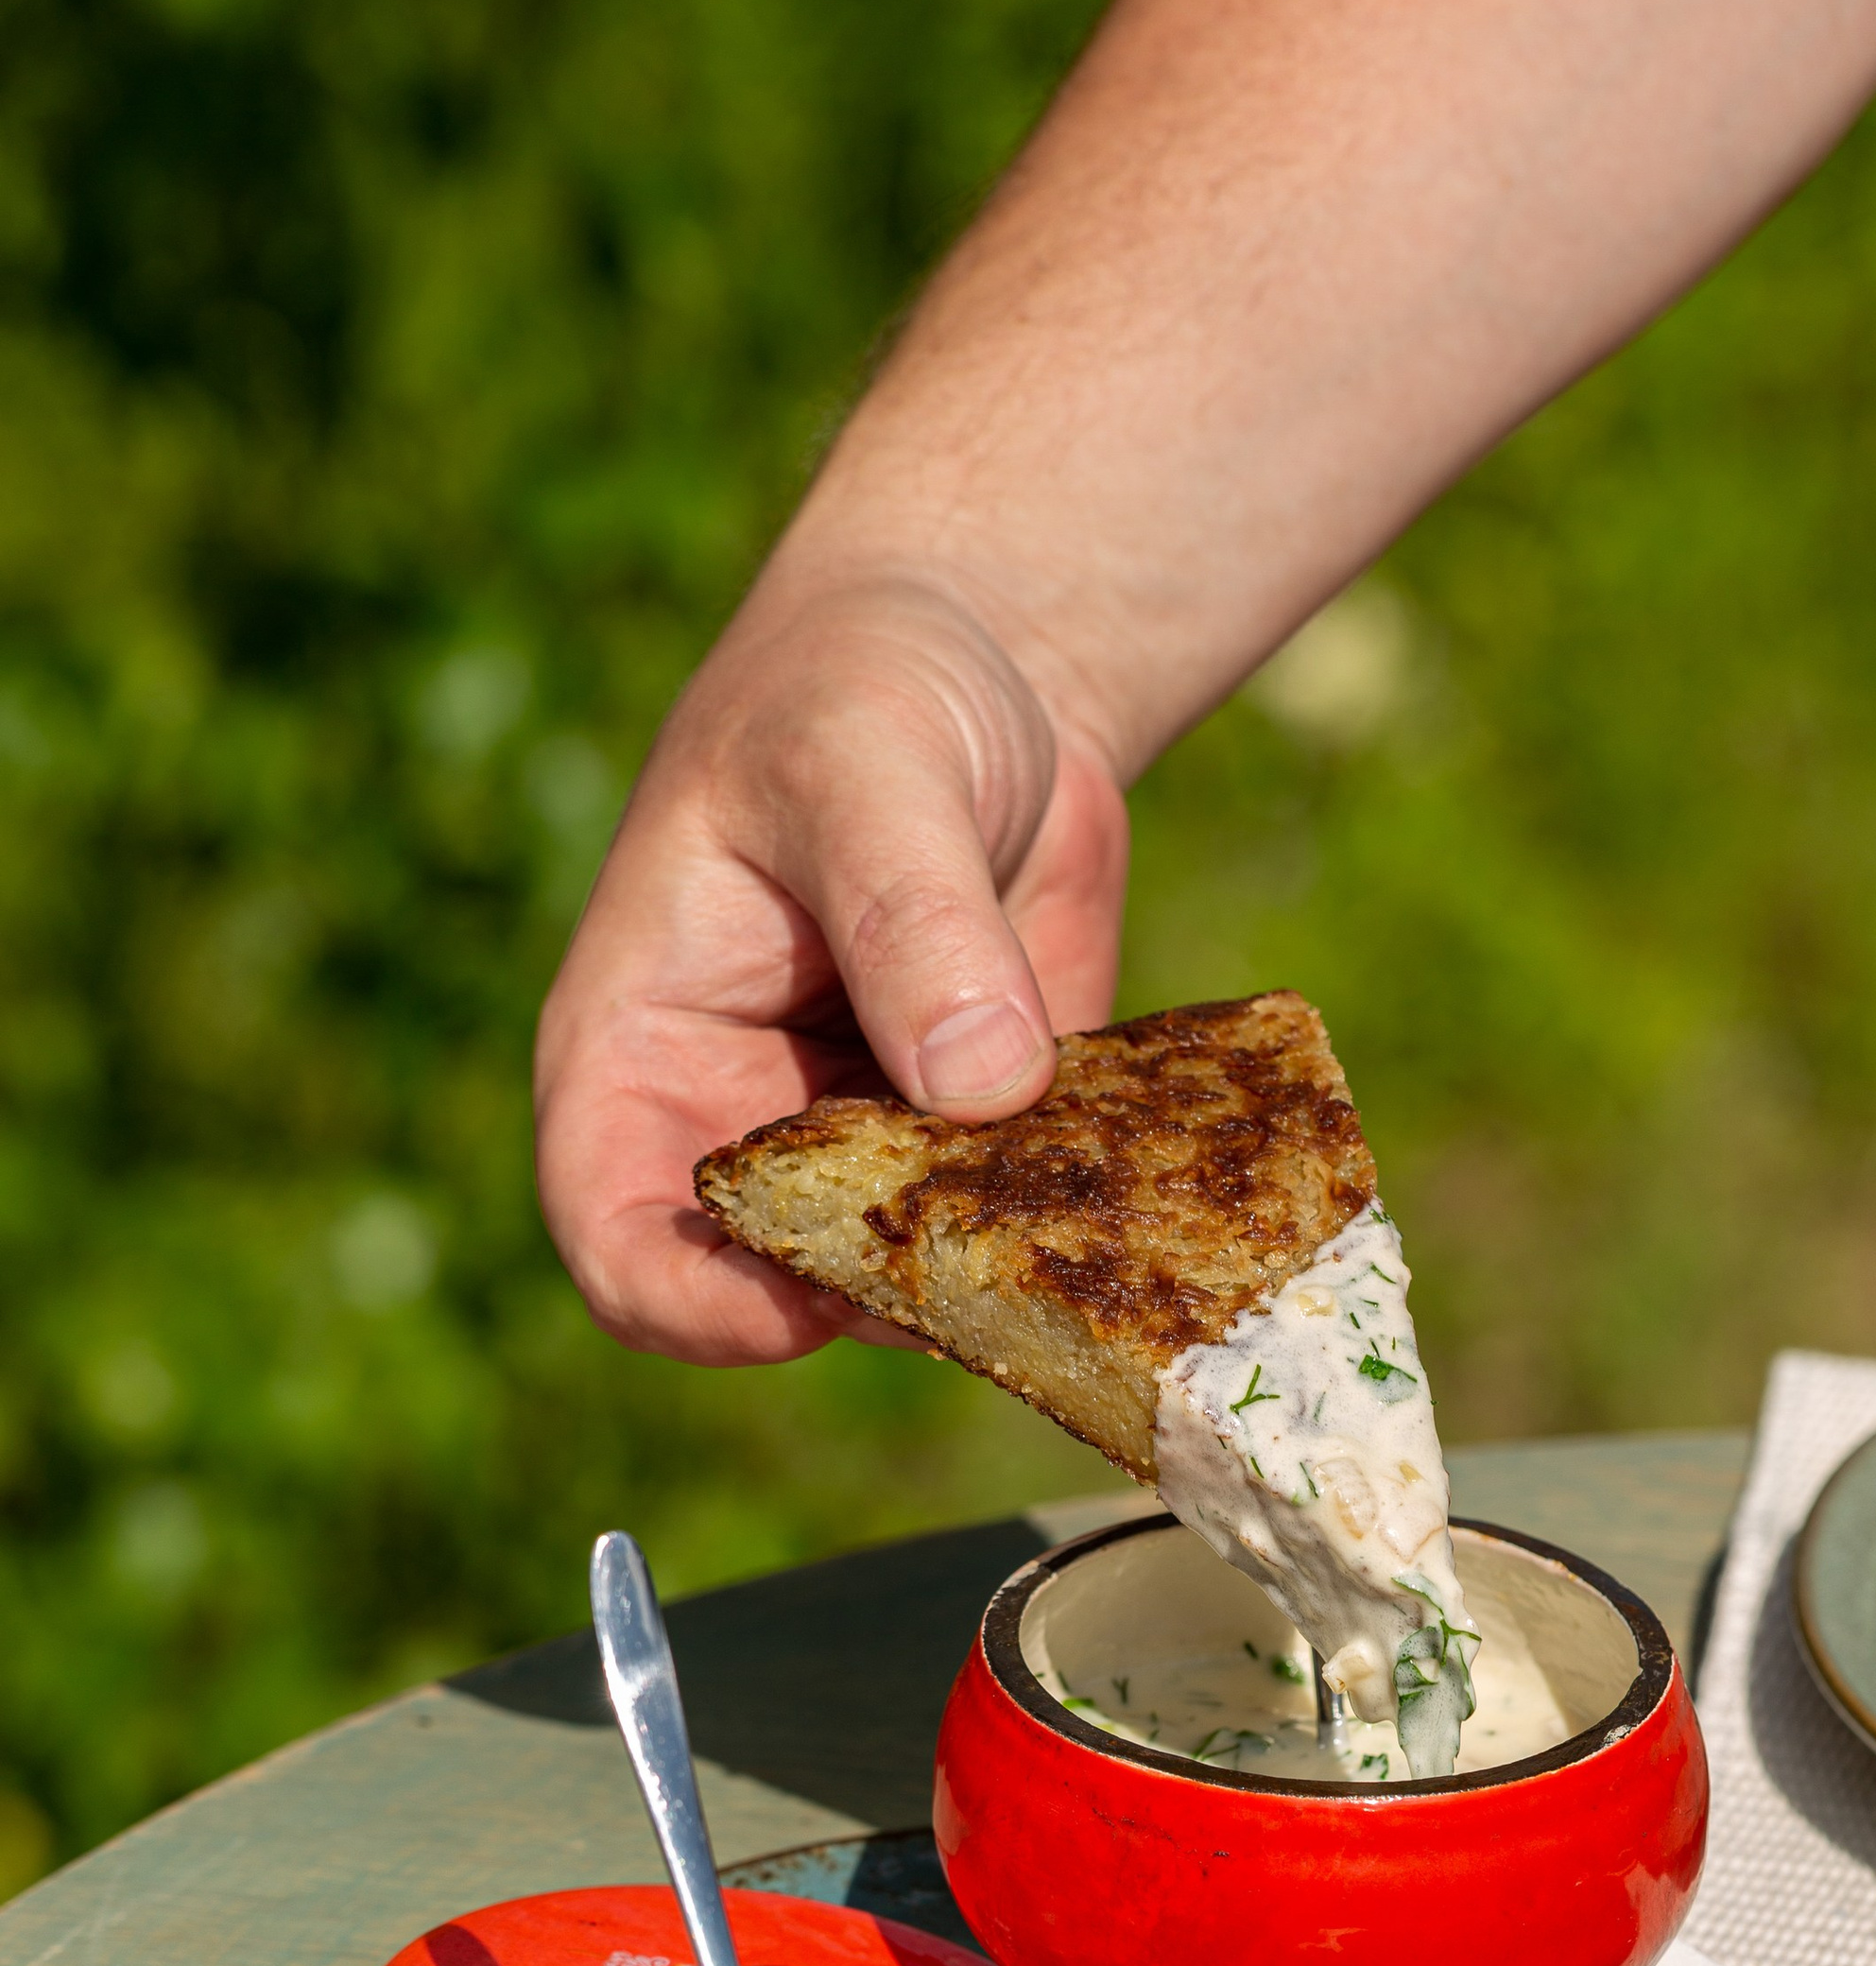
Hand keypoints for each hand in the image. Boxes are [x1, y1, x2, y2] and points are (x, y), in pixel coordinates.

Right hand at [535, 569, 1129, 1363]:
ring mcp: (879, 1147)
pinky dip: (1092, 1217)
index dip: (699, 1302)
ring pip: (930, 1275)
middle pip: (789, 1285)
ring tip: (1098, 1214)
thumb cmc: (861, 684)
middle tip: (1003, 1258)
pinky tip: (1163, 1173)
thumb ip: (909, 916)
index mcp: (643, 1053)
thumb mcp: (864, 766)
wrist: (991, 663)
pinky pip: (1039, 1217)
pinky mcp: (997, 1137)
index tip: (813, 1297)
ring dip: (1012, 1267)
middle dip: (893, 1294)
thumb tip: (983, 1083)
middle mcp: (748, 1127)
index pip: (622, 1241)